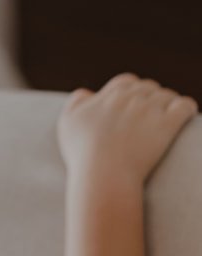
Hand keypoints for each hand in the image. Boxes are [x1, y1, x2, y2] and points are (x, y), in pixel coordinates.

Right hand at [58, 74, 196, 187]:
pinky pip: (185, 106)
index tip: (134, 104)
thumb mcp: (68, 122)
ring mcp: (150, 109)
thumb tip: (88, 93)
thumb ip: (76, 101)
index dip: (132, 92)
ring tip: (171, 116)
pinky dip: (187, 107)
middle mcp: (131, 97)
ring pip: (167, 95)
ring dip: (170, 103)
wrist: (104, 173)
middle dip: (152, 97)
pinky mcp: (167, 125)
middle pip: (148, 87)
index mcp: (110, 94)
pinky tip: (187, 115)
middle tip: (154, 113)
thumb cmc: (84, 152)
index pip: (127, 82)